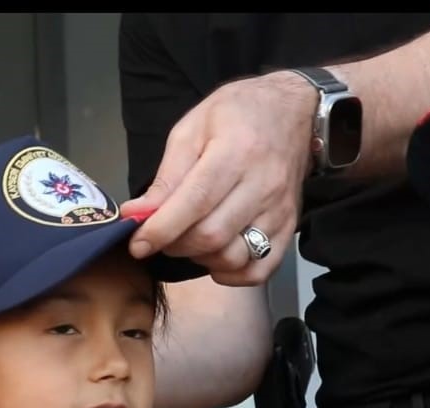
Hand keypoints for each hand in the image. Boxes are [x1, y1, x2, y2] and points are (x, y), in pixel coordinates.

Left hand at [122, 70, 317, 285]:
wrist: (292, 110)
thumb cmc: (237, 113)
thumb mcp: (192, 129)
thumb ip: (166, 175)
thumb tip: (137, 214)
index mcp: (235, 152)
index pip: (195, 202)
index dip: (161, 229)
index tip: (137, 243)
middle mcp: (262, 185)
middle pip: (212, 235)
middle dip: (175, 244)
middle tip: (162, 235)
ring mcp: (279, 209)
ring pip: (234, 256)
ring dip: (202, 259)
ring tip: (190, 239)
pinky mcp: (289, 226)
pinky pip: (260, 269)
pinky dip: (233, 275)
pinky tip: (216, 258)